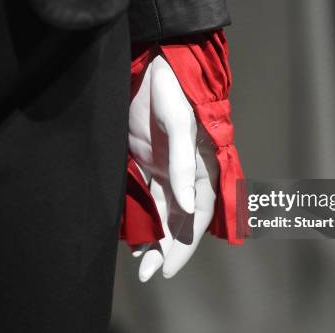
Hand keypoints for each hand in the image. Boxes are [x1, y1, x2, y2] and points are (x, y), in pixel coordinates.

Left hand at [128, 54, 218, 281]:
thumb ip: (181, 164)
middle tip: (148, 273)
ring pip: (162, 212)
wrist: (151, 61)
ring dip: (153, 237)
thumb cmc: (173, 88)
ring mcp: (164, 168)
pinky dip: (140, 217)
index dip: (184, 244)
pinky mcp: (145, 160)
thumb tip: (183, 205)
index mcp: (202, 167)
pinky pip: (146, 197)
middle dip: (167, 248)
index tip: (168, 268)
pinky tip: (131, 234)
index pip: (197, 215)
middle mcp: (185, 173)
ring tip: (140, 262)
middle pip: (179, 219)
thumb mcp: (179, 123)